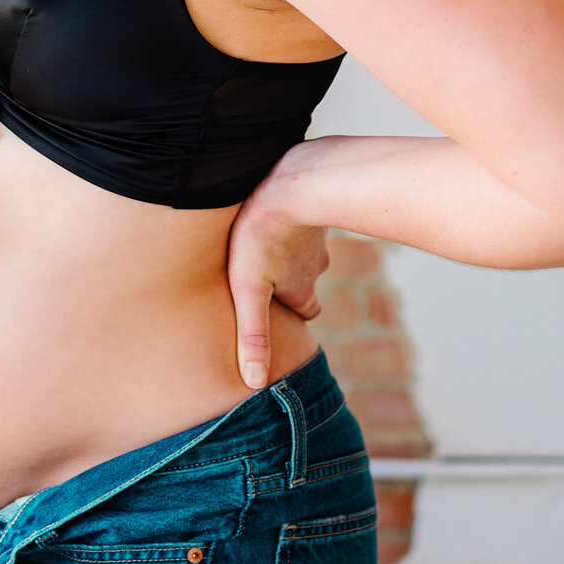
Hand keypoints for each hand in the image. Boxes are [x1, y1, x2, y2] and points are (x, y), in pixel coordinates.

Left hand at [226, 158, 329, 389]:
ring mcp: (315, 234)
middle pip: (306, 280)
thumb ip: (252, 334)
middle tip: (267, 277)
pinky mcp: (309, 203)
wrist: (293, 179)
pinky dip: (291, 220)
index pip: (305, 310)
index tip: (274, 309)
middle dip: (291, 282)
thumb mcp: (248, 289)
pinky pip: (301, 216)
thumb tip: (255, 384)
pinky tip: (273, 209)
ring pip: (303, 248)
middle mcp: (315, 265)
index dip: (290, 311)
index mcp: (301, 288)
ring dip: (287, 249)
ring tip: (263, 242)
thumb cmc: (261, 234)